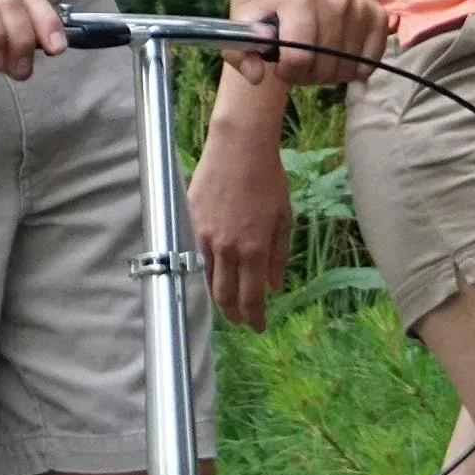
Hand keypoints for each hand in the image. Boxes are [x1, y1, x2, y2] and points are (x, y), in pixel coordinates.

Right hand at [190, 117, 295, 330]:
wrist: (239, 147)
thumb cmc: (268, 179)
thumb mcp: (284, 218)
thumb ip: (278, 256)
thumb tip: (273, 287)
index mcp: (254, 249)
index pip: (251, 298)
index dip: (254, 317)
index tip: (258, 327)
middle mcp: (228, 248)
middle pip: (225, 296)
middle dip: (234, 315)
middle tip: (242, 321)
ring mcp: (205, 236)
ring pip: (208, 280)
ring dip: (218, 298)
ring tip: (227, 305)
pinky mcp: (191, 223)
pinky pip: (196, 257)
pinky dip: (205, 273)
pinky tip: (212, 276)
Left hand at [232, 0, 387, 87]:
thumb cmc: (278, 2)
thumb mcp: (249, 20)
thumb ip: (240, 52)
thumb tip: (255, 77)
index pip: (299, 59)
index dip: (289, 73)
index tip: (284, 66)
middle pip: (324, 68)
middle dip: (308, 75)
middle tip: (301, 61)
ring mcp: (361, 8)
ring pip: (346, 70)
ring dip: (330, 74)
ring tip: (319, 56)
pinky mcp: (378, 16)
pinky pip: (368, 64)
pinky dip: (353, 69)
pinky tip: (340, 54)